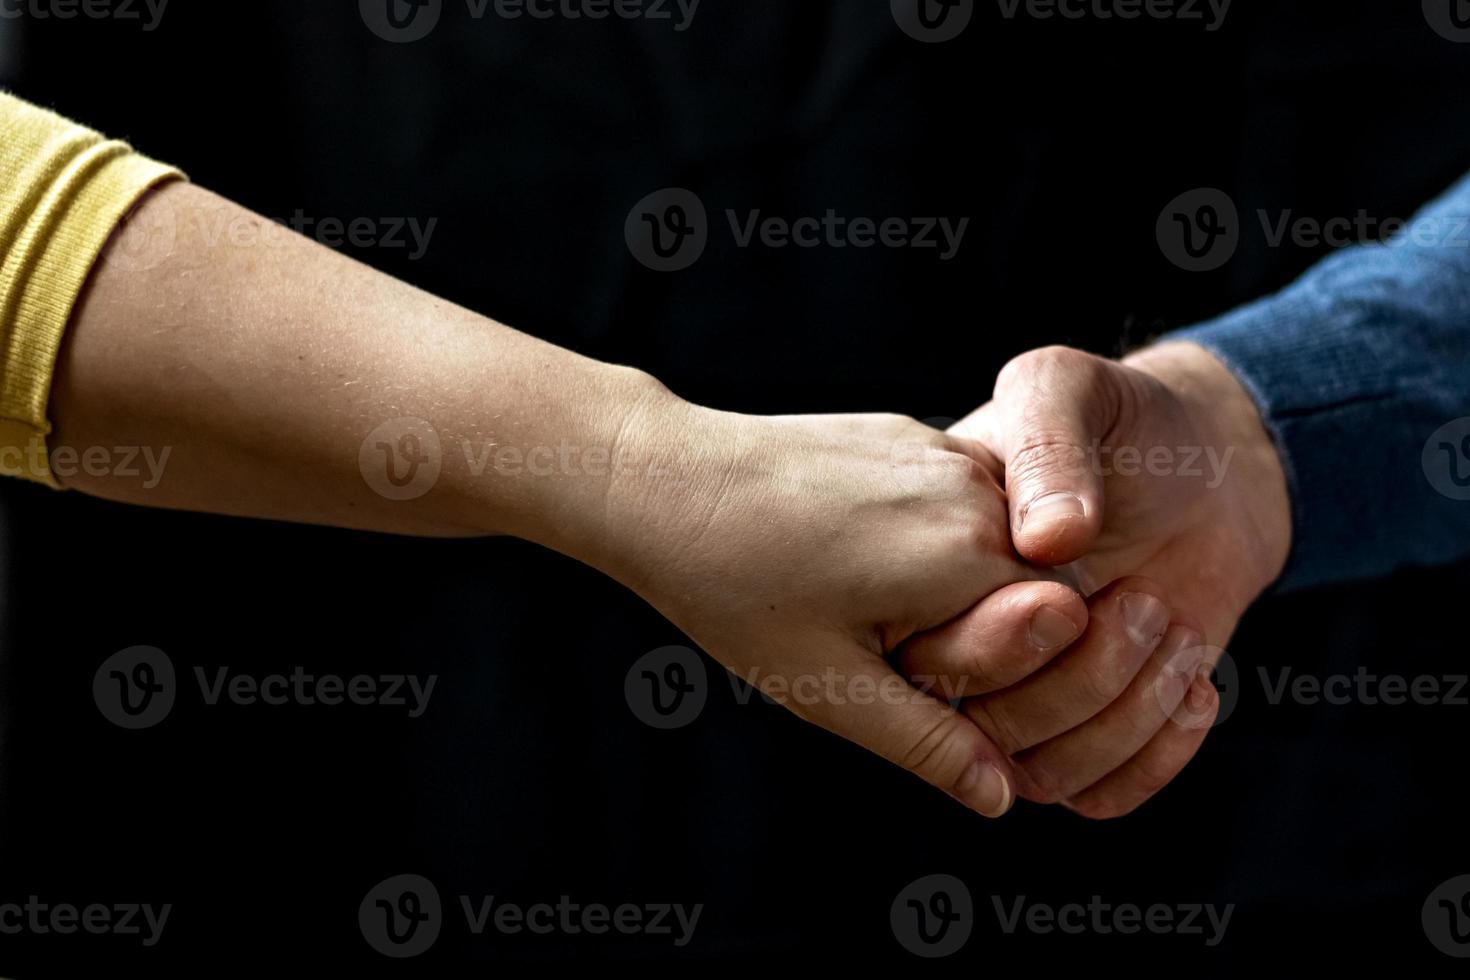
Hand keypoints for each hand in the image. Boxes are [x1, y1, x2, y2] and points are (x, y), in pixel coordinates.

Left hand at [593, 398, 1093, 816]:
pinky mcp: (912, 434)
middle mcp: (976, 490)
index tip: (912, 669)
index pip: (1060, 635)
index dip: (997, 672)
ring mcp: (945, 451)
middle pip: (1033, 588)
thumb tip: (1001, 798)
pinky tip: (847, 547)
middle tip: (870, 631)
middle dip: (974, 628)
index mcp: (969, 556)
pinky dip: (928, 537)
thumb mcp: (830, 686)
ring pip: (998, 543)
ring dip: (953, 581)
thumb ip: (929, 742)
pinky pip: (957, 501)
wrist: (666, 482)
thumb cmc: (736, 588)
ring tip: (851, 586)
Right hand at [937, 342, 1291, 816]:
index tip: (1075, 592)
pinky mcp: (1092, 730)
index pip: (928, 655)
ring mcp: (1030, 695)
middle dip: (1079, 679)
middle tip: (1142, 601)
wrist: (1210, 463)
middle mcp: (968, 643)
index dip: (996, 646)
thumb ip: (1047, 442)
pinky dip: (1155, 756)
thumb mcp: (1071, 389)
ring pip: (1045, 774)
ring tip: (1173, 628)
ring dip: (1126, 713)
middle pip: (986, 729)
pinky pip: (1099, 796)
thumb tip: (1048, 542)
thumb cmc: (1124, 419)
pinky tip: (1195, 684)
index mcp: (933, 572)